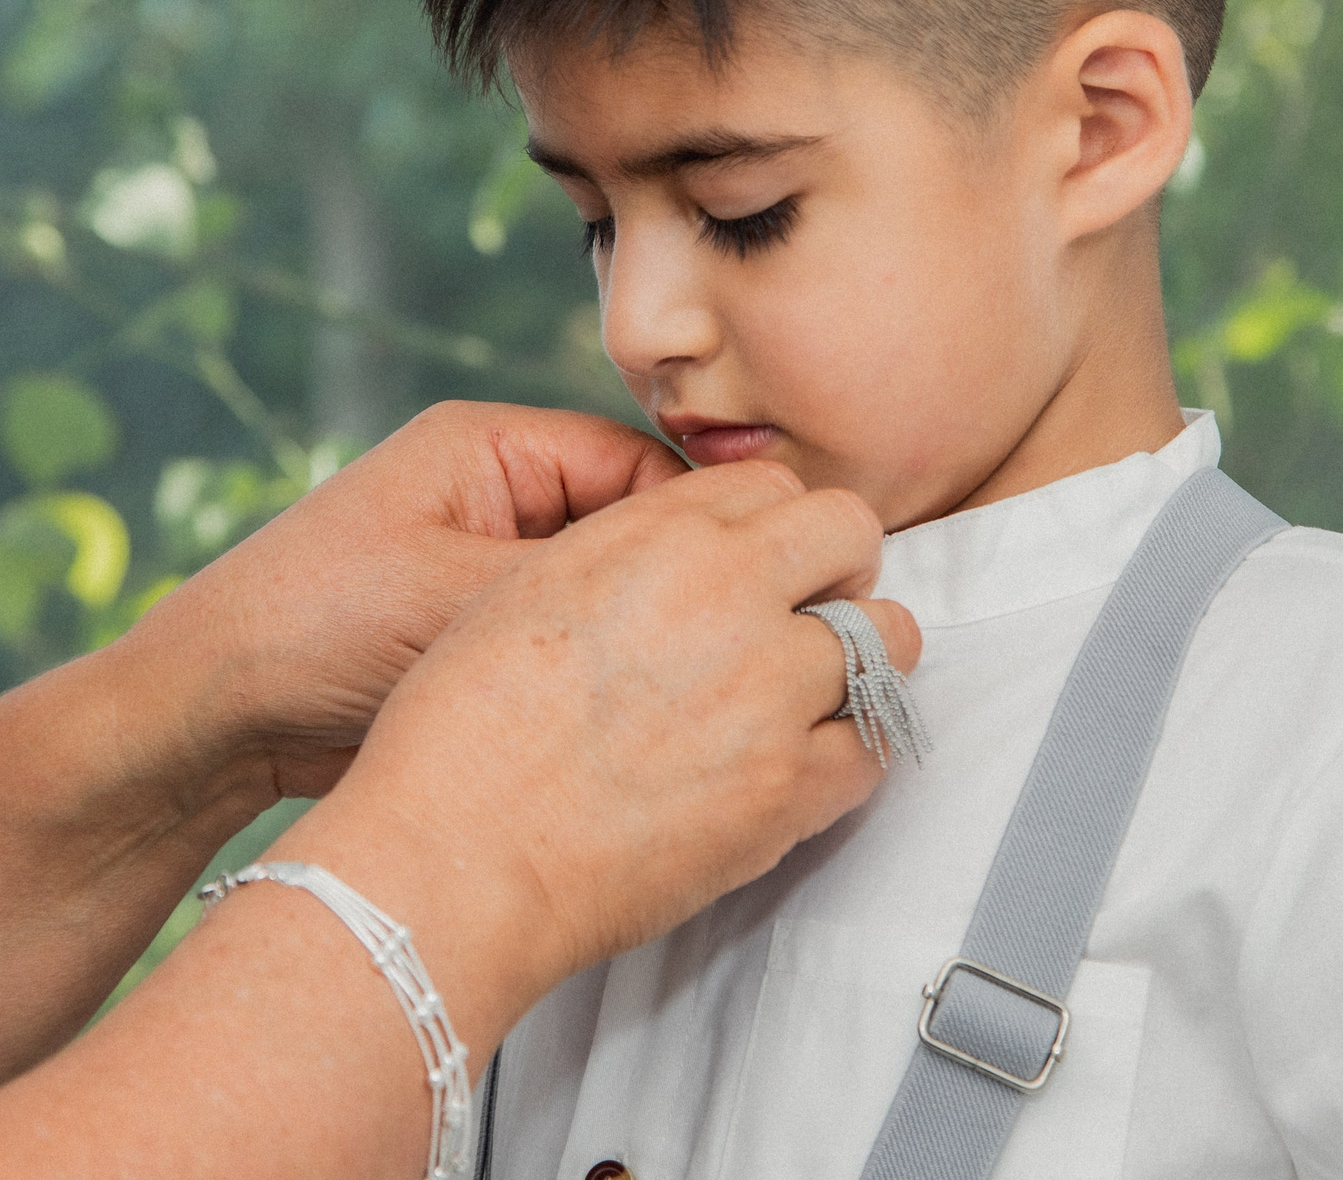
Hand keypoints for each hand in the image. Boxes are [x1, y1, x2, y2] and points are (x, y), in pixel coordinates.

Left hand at [119, 402, 687, 801]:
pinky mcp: (477, 634)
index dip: (702, 529)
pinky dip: (600, 678)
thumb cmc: (310, 629)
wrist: (208, 720)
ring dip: (637, 638)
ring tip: (691, 688)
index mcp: (489, 448)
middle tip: (739, 644)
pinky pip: (568, 645)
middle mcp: (496, 496)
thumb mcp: (458, 596)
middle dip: (677, 586)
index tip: (759, 585)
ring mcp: (486, 566)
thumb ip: (579, 585)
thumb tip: (703, 589)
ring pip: (605, 595)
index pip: (641, 466)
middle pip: (633, 530)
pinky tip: (637, 720)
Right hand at [268, 458, 921, 1025]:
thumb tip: (682, 554)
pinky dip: (852, 748)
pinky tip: (809, 760)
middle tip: (805, 615)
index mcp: (657, 536)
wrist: (454, 857)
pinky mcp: (788, 785)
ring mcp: (770, 689)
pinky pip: (876, 743)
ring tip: (813, 693)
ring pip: (888, 635)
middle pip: (848, 531)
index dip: (770, 527)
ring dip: (859, 656)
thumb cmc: (461, 734)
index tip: (763, 564)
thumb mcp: (521, 590)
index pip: (772, 485)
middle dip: (836, 566)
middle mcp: (727, 592)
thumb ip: (621, 553)